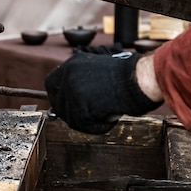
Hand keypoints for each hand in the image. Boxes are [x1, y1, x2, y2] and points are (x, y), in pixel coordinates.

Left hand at [45, 51, 162, 133]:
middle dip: (71, 113)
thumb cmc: (127, 77)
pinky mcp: (79, 104)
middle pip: (57, 102)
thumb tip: (71, 102)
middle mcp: (68, 74)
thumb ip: (81, 84)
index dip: (59, 98)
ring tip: (106, 115)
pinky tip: (109, 119)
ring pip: (70, 117)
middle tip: (88, 117)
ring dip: (87, 121)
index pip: (51, 84)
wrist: (138, 79)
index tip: (70, 106)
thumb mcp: (97, 72)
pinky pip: (82, 125)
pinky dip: (97, 127)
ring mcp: (72, 89)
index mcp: (72, 64)